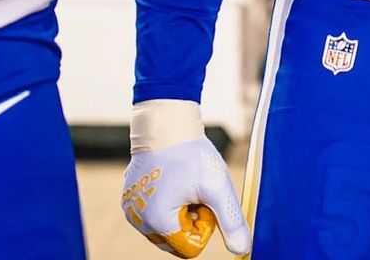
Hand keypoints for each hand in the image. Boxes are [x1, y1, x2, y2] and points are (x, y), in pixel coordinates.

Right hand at [122, 137, 250, 256]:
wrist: (167, 122)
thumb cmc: (192, 152)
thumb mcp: (217, 186)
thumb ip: (230, 220)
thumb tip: (242, 249)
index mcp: (158, 222)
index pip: (190, 248)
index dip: (205, 224)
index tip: (206, 199)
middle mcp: (139, 221)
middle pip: (175, 240)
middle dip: (191, 220)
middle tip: (196, 191)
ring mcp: (130, 210)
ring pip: (164, 227)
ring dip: (179, 211)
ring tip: (184, 183)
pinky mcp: (128, 197)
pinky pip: (151, 213)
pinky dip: (166, 202)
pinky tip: (172, 179)